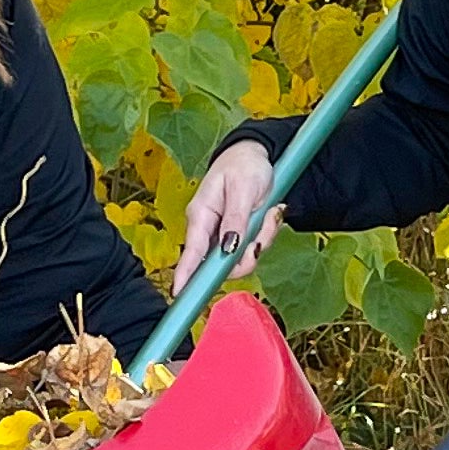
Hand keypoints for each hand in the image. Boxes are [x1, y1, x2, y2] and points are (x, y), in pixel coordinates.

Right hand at [173, 142, 282, 291]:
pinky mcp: (238, 235)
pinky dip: (265, 236)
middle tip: (261, 236)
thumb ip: (235, 220)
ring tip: (269, 215)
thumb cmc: (243, 165)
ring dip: (260, 241)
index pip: (191, 250)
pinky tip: (269, 215)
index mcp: (202, 214)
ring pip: (240, 258)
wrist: (256, 155)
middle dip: (246, 255)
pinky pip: (251, 249)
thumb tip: (227, 248)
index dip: (185, 273)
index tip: (179, 293)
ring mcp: (224, 233)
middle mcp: (209, 228)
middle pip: (221, 263)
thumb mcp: (243, 189)